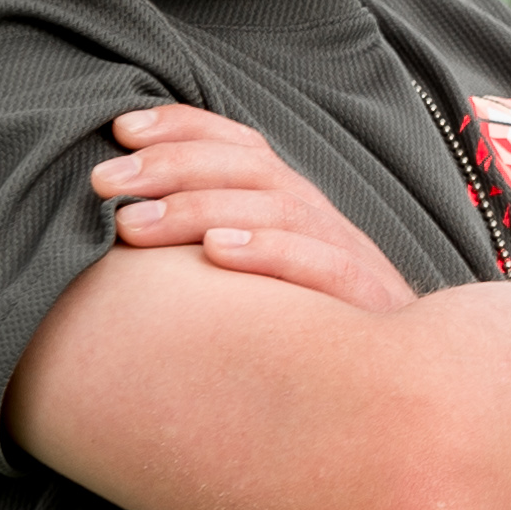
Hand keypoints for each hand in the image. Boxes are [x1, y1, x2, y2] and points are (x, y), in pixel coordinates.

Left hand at [91, 106, 418, 314]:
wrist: (406, 383)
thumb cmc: (311, 334)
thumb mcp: (262, 280)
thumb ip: (213, 245)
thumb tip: (125, 225)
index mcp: (294, 206)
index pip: (241, 145)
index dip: (185, 126)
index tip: (121, 127)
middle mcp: (320, 220)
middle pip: (250, 168)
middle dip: (171, 165)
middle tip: (104, 181)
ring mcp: (346, 255)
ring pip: (278, 209)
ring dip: (200, 208)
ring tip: (135, 224)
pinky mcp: (365, 301)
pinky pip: (321, 264)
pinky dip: (268, 251)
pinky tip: (216, 254)